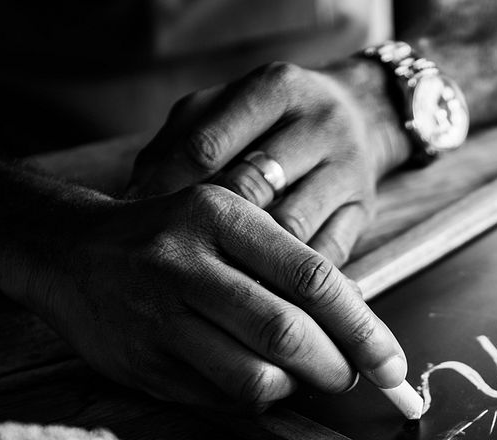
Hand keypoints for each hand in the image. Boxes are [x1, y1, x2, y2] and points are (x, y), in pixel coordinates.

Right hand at [30, 184, 406, 410]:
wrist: (69, 254)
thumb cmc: (174, 240)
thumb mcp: (229, 222)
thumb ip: (290, 265)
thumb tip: (363, 328)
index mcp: (221, 215)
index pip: (314, 279)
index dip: (364, 330)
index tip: (394, 366)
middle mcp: (185, 262)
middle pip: (288, 334)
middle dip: (335, 368)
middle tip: (350, 377)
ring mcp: (158, 318)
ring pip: (255, 378)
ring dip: (295, 389)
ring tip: (299, 375)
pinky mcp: (142, 364)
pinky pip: (222, 400)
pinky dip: (254, 399)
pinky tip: (253, 379)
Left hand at [126, 60, 408, 265]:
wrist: (363, 116)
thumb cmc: (271, 121)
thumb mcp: (225, 110)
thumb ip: (180, 143)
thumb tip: (132, 202)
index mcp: (275, 88)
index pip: (209, 144)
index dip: (168, 190)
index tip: (137, 224)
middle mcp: (319, 124)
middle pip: (252, 187)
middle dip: (204, 228)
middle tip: (168, 263)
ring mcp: (347, 169)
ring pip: (291, 228)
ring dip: (247, 262)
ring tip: (207, 288)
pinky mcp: (364, 211)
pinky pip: (323, 255)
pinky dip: (287, 280)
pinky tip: (257, 293)